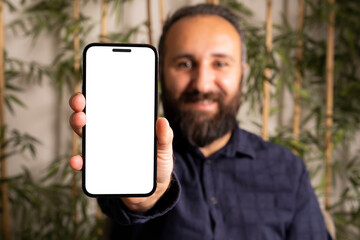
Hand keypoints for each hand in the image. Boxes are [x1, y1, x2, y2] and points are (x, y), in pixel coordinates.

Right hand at [68, 92, 173, 212]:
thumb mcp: (164, 150)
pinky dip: (79, 161)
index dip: (97, 94)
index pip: (108, 106)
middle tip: (81, 102)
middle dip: (81, 106)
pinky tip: (78, 161)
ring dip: (78, 126)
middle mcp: (109, 136)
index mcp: (124, 126)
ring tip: (81, 122)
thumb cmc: (157, 165)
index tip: (93, 86)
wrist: (152, 191)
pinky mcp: (98, 170)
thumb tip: (162, 121)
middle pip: (90, 117)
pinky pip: (85, 164)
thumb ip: (165, 137)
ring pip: (84, 135)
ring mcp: (102, 152)